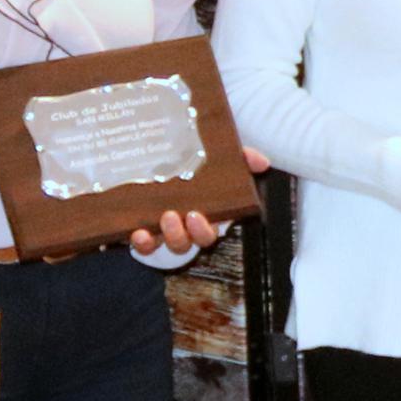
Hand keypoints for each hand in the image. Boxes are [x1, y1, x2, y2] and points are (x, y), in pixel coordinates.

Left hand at [129, 147, 275, 258]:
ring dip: (171, 235)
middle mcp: (186, 223)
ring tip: (166, 217)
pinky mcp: (144, 230)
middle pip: (195, 240)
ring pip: (172, 244)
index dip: (206, 228)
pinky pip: (145, 246)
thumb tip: (262, 162)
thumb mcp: (215, 156)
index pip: (212, 228)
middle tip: (187, 216)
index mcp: (206, 210)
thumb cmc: (187, 161)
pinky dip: (143, 243)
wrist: (148, 154)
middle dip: (192, 233)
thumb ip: (241, 158)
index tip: (199, 215)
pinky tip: (138, 233)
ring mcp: (164, 228)